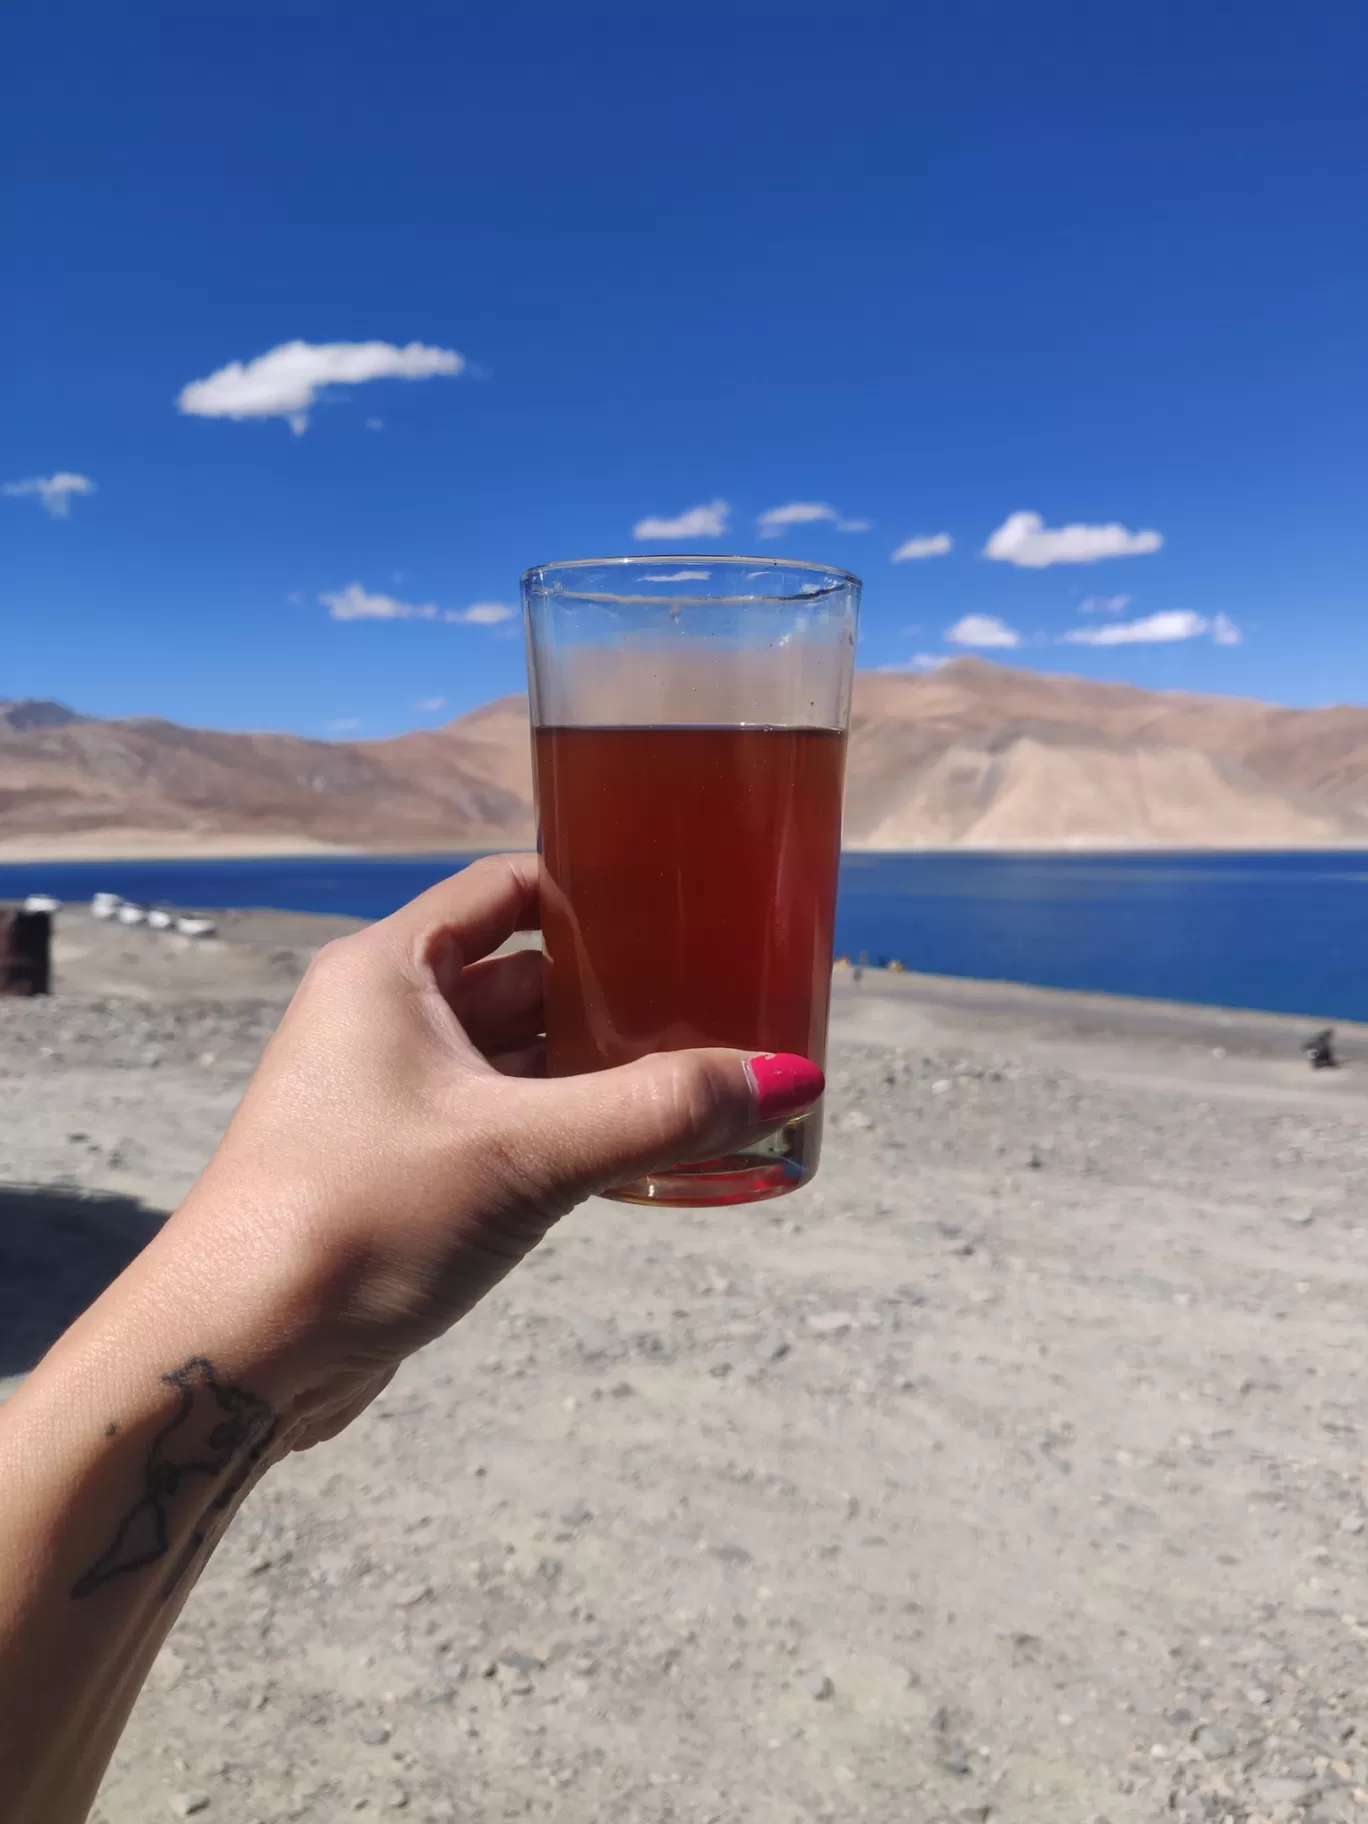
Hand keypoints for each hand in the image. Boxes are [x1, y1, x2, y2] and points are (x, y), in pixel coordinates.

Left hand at [166, 854, 823, 1445]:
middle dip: (616, 990)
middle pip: (524, 975)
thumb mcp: (525, 1154)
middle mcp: (383, 1018)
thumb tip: (788, 1080)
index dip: (596, 889)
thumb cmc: (358, 1221)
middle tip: (721, 995)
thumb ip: (657, 1111)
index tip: (684, 899)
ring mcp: (389, 1096)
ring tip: (702, 1070)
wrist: (237, 1353)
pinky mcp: (400, 1167)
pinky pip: (502, 1121)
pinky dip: (566, 1125)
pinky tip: (639, 1147)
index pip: (508, 888)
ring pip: (517, 1057)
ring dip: (596, 1066)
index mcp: (390, 969)